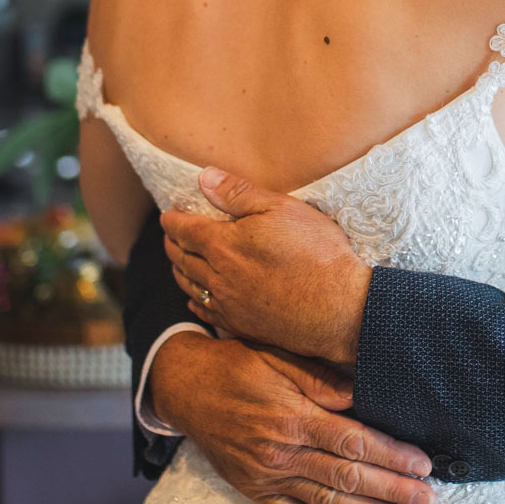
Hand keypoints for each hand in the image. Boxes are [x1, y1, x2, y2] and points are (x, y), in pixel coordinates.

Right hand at [149, 333, 433, 503]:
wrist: (185, 386)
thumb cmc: (236, 365)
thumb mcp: (278, 359)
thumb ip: (321, 380)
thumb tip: (365, 391)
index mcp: (294, 416)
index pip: (354, 440)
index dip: (391, 454)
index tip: (422, 464)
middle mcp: (283, 451)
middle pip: (348, 475)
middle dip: (392, 490)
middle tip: (427, 501)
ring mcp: (268, 475)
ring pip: (326, 500)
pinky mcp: (254, 489)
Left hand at [162, 166, 372, 364]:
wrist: (337, 307)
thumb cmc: (315, 252)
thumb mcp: (281, 209)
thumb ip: (239, 193)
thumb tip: (204, 178)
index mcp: (223, 244)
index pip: (184, 230)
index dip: (172, 220)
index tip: (167, 214)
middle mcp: (218, 276)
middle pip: (182, 259)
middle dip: (172, 244)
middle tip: (168, 236)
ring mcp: (229, 304)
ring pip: (191, 287)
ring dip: (179, 272)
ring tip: (177, 264)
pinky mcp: (242, 325)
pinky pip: (207, 314)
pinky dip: (195, 304)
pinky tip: (194, 302)